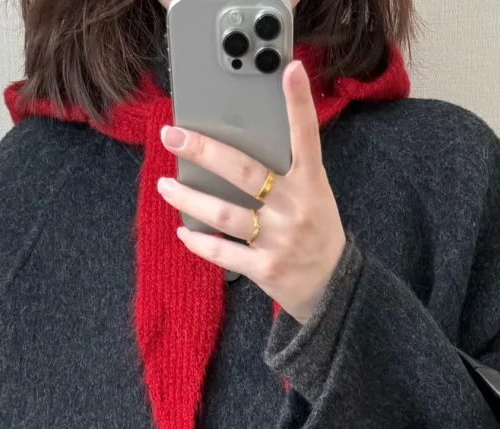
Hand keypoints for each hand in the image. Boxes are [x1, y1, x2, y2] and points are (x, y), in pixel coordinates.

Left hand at [156, 58, 346, 324]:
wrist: (333, 289)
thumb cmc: (316, 233)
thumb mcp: (314, 196)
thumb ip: (286, 173)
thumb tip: (236, 150)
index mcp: (310, 183)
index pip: (306, 136)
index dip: (300, 103)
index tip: (291, 69)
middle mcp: (294, 208)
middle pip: (244, 172)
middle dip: (204, 151)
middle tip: (172, 136)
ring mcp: (279, 239)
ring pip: (224, 214)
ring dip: (189, 198)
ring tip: (166, 186)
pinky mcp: (265, 268)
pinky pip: (223, 252)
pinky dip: (200, 242)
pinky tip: (184, 231)